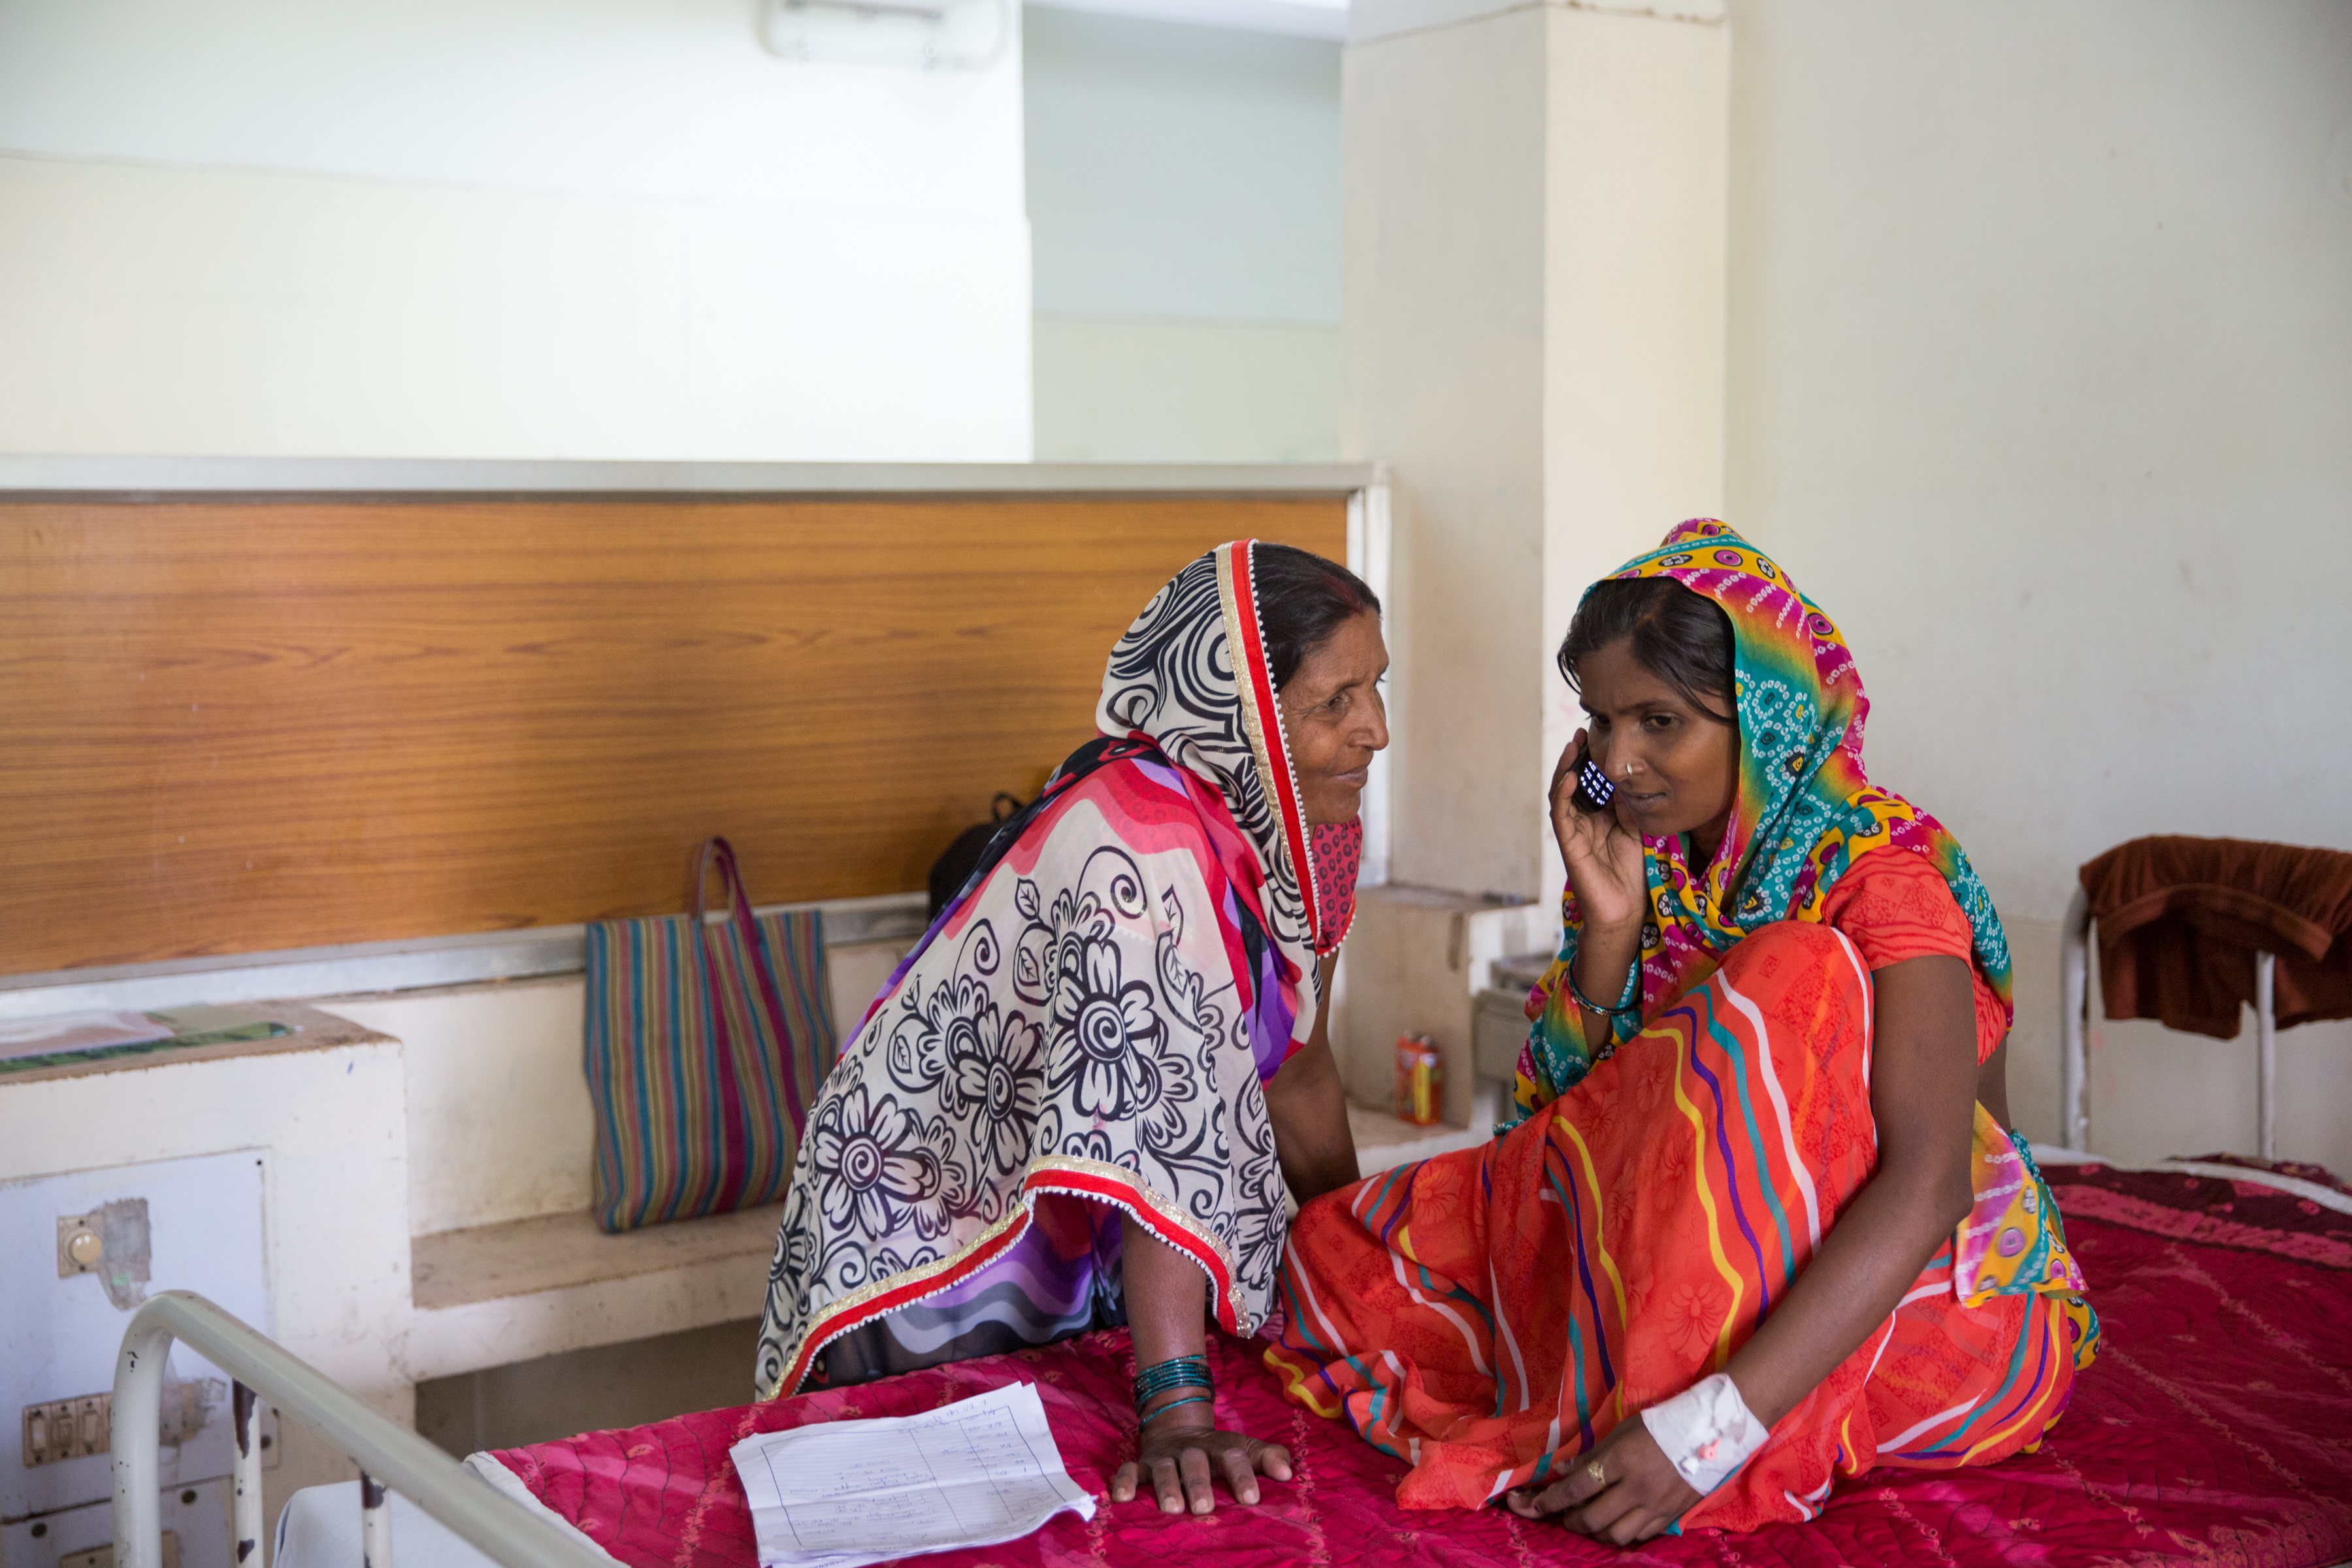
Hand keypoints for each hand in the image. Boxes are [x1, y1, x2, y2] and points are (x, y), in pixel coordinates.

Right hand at [1110, 1411, 1293, 1515]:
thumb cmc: (1219, 1452)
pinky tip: (1121, 1498)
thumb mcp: (1244, 1449)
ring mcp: (1165, 1457)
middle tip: (1204, 1507)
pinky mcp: (1142, 1464)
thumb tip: (1288, 1472)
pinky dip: (1123, 1482)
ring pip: (1164, 1468)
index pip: (1234, 1457)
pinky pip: (1129, 1470)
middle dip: (1199, 1483)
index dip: (1243, 1476)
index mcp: (1220, 1448)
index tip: (1252, 1499)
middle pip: (1196, 1462)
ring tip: (1172, 1508)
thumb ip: (1267, 1458)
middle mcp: (1192, 1451)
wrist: (1178, 1429)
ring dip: (1167, 1486)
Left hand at [1502, 1416, 1700, 1544]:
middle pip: (1593, 1518)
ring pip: (1615, 1534)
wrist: (1707, 1434)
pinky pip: (1638, 1536)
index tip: (1535, 1505)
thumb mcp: (1621, 1432)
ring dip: (1594, 1531)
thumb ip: (1591, 1456)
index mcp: (1621, 1461)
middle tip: (1562, 1514)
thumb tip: (1561, 1472)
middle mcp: (1637, 1488)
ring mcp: (1655, 1506)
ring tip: (1586, 1521)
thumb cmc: (1658, 1426)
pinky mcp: (1669, 1517)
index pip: (1578, 1487)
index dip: (1552, 1499)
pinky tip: (1613, 1524)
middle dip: (1570, 1520)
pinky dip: (1620, 1533)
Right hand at [1548, 730, 1647, 934]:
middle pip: (1575, 781)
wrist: (1624, 908)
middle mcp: (1583, 820)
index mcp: (1600, 816)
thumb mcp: (1635, 828)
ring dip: (1566, 768)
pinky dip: (1563, 793)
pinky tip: (1570, 776)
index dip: (1594, 760)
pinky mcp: (1568, 843)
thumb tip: (1626, 776)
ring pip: (1563, 792)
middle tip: (1581, 732)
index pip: (1593, 781)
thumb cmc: (1631, 873)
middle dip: (1576, 757)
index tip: (1599, 736)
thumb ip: (1628, 804)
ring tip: (1573, 746)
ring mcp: (1573, 830)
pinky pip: (1561, 813)